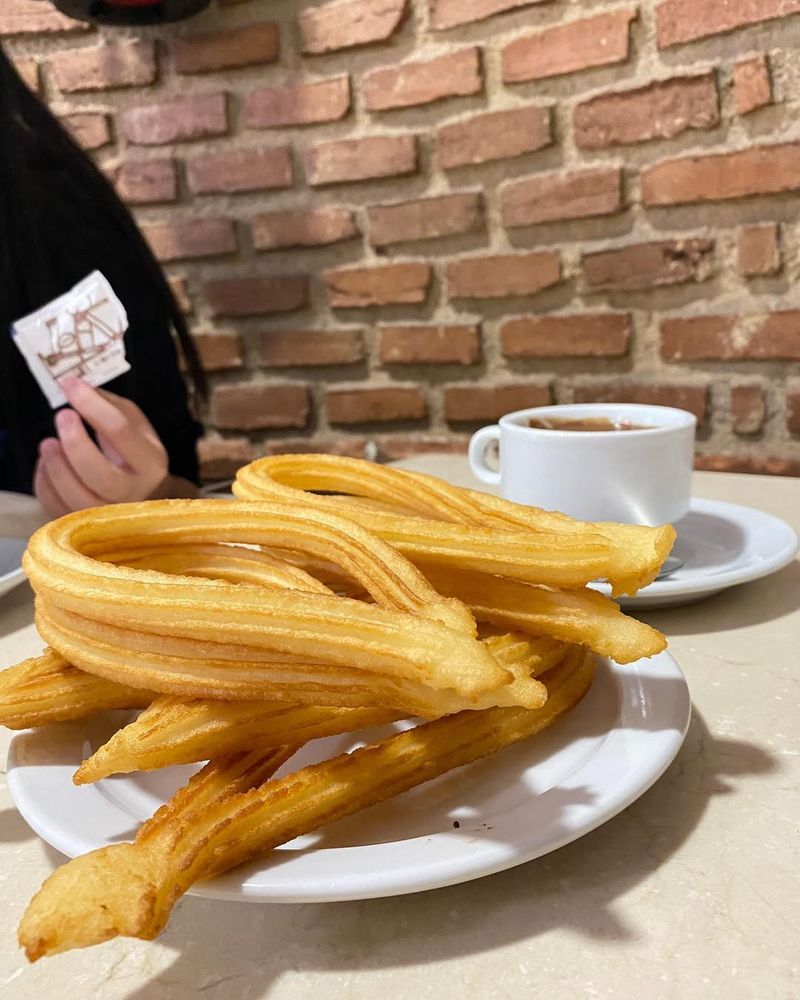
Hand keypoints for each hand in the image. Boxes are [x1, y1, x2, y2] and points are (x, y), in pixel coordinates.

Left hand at [34, 377, 168, 518]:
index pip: (120, 431)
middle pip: (100, 473)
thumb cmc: (137, 458)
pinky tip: (47, 465)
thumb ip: (111, 407)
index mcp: (150, 463)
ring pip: (76, 496)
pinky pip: (56, 507)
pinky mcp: (85, 526)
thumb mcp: (137, 428)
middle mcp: (134, 494)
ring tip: (48, 443)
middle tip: (62, 416)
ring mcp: (109, 516)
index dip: (91, 404)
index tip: (70, 384)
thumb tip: (76, 386)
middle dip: (74, 442)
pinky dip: (45, 483)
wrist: (147, 500)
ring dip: (55, 465)